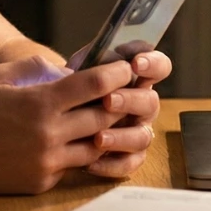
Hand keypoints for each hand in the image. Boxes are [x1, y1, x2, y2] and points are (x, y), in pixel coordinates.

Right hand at [0, 55, 151, 194]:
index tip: (124, 68)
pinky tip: (78, 141)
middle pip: (105, 116)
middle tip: (127, 93)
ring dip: (104, 131)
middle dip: (120, 102)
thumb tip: (67, 70)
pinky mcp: (42, 182)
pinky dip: (78, 152)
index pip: (94, 85)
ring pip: (96, 146)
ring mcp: (47, 162)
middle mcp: (49, 135)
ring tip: (108, 118)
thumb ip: (35, 66)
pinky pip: (73, 165)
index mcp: (39, 103)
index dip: (116, 74)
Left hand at [63, 47, 172, 178]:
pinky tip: (91, 162)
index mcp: (137, 78)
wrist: (52, 114)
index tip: (135, 63)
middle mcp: (142, 105)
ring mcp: (137, 130)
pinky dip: (111, 164)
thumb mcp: (80, 66)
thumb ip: (96, 57)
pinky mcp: (126, 155)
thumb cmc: (71, 86)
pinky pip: (128, 163)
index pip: (159, 66)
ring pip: (143, 136)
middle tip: (108, 100)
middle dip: (130, 101)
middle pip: (151, 102)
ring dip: (122, 136)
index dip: (153, 64)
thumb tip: (108, 45)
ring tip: (98, 137)